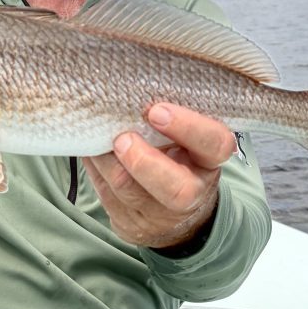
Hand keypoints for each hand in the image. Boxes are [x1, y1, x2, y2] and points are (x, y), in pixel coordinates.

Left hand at [82, 103, 236, 250]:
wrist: (174, 213)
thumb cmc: (176, 158)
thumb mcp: (185, 138)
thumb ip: (170, 117)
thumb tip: (130, 84)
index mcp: (210, 160)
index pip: (215, 143)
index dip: (188, 127)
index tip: (156, 111)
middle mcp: (193, 192)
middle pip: (176, 190)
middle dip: (143, 162)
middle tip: (122, 138)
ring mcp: (160, 214)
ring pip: (128, 190)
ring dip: (106, 160)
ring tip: (97, 136)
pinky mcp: (131, 224)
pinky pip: (106, 195)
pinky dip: (95, 168)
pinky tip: (92, 151)